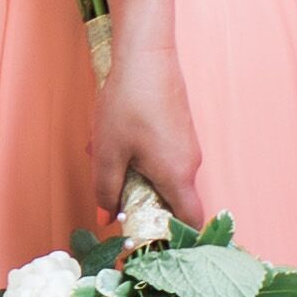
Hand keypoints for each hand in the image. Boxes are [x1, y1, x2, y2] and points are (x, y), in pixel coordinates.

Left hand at [82, 58, 210, 229]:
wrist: (146, 55)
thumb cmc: (128, 103)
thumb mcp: (108, 152)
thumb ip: (106, 190)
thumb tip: (106, 217)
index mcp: (177, 175)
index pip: (190, 221)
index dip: (175, 237)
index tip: (151, 241)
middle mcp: (190, 164)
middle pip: (172, 199)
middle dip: (141, 200)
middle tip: (112, 191)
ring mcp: (187, 145)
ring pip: (164, 175)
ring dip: (136, 174)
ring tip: (108, 153)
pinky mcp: (181, 129)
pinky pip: (164, 157)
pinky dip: (141, 156)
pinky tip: (117, 137)